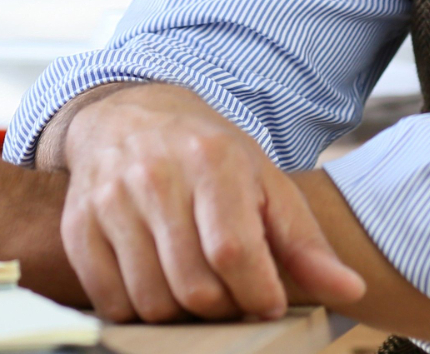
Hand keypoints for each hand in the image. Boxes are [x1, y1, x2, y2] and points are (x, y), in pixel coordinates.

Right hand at [59, 83, 366, 322]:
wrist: (132, 117)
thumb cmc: (208, 154)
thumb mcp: (264, 181)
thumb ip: (304, 241)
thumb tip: (350, 289)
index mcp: (211, 160)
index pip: (233, 252)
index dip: (256, 293)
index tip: (267, 300)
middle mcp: (154, 177)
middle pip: (193, 287)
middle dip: (223, 306)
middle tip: (231, 292)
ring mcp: (110, 201)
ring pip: (151, 302)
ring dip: (181, 313)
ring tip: (196, 285)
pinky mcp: (79, 227)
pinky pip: (110, 302)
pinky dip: (137, 310)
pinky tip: (157, 282)